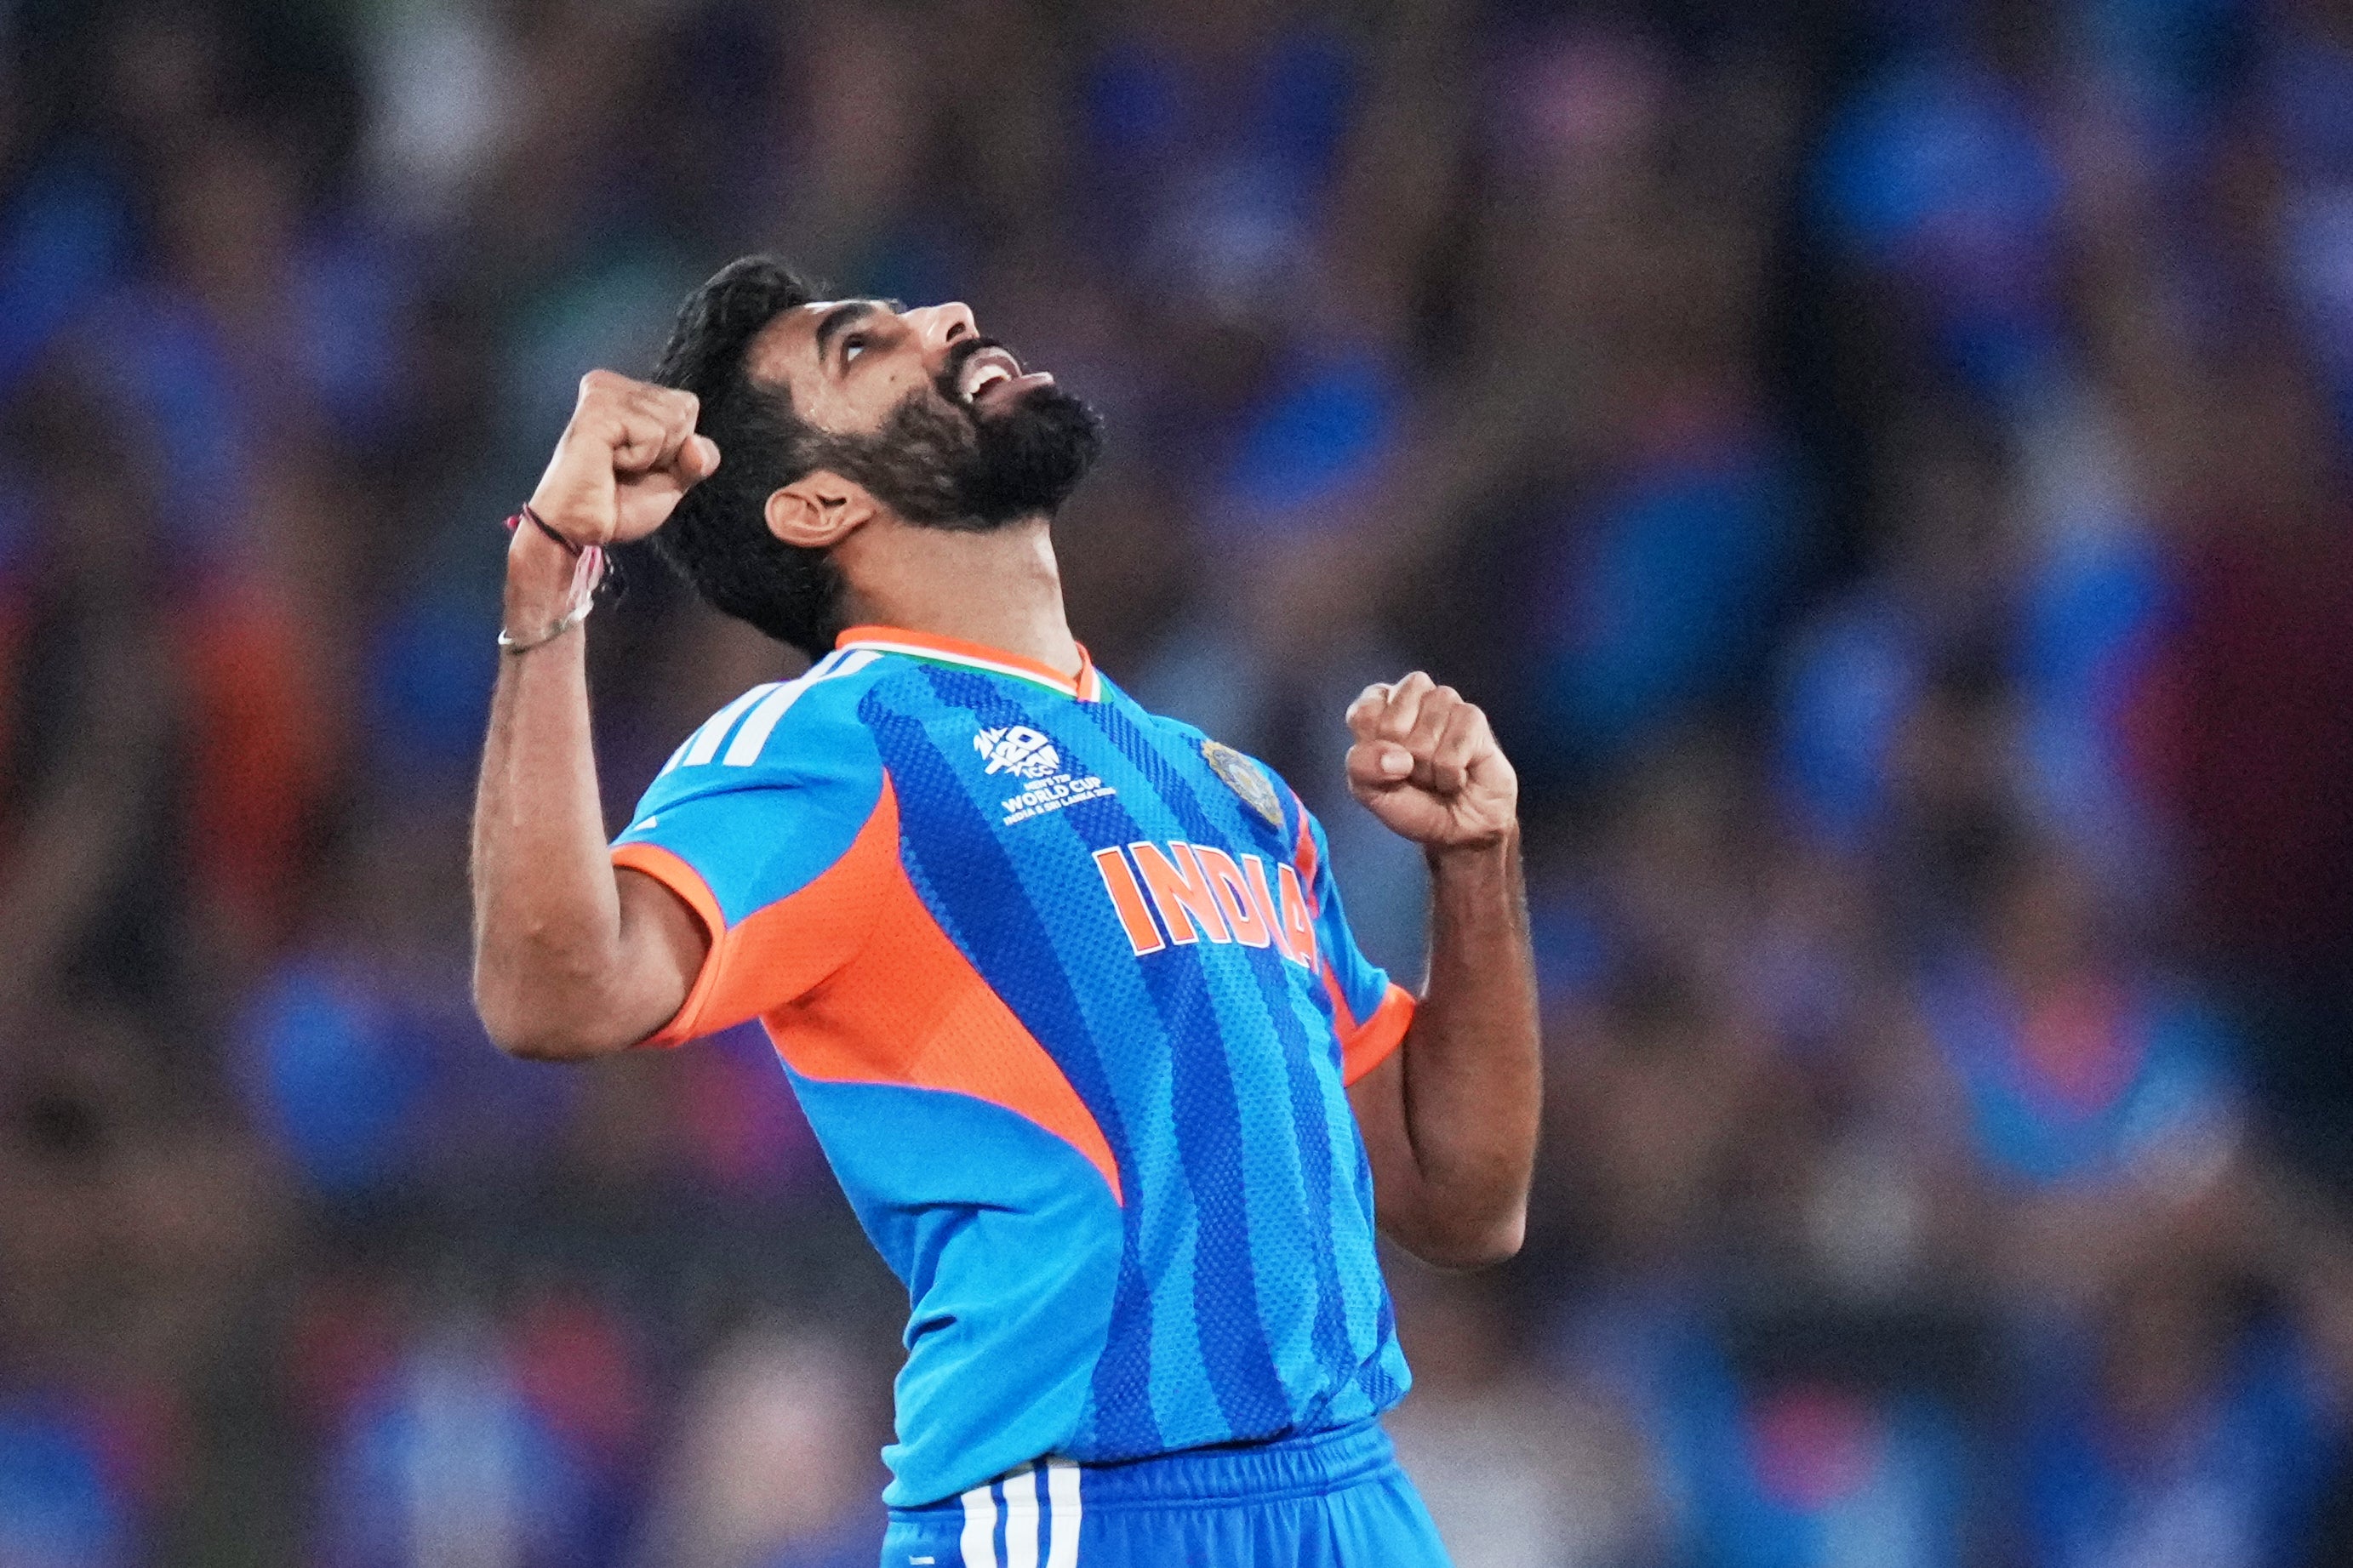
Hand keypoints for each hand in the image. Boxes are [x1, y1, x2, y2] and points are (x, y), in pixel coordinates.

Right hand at [527, 370, 719, 547]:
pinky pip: (652, 433)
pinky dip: (639, 459)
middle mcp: (612, 385)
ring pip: (672, 418)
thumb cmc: (618, 502)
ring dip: (651, 457)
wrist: (581, 528)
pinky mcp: (597, 408)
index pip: (688, 405)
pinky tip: (608, 463)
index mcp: (627, 393)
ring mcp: (604, 393)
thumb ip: (699, 458)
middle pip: (684, 408)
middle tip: (627, 468)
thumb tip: (697, 444)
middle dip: (667, 451)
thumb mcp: (674, 479)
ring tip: (615, 466)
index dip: (677, 446)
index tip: (640, 463)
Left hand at [1345, 673, 1516, 851]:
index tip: (1386, 766)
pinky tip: (1458, 776)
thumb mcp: (1370, 791)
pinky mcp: (1473, 717)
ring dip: (1428, 770)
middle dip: (1402, 763)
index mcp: (1379, 706)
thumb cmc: (1415, 804)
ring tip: (1437, 774)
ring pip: (1424, 738)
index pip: (1363, 714)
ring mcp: (1445, 702)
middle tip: (1415, 774)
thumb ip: (1362, 766)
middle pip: (1392, 725)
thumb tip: (1396, 756)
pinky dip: (1451, 775)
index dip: (1372, 751)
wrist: (1460, 829)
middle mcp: (1412, 696)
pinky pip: (1453, 750)